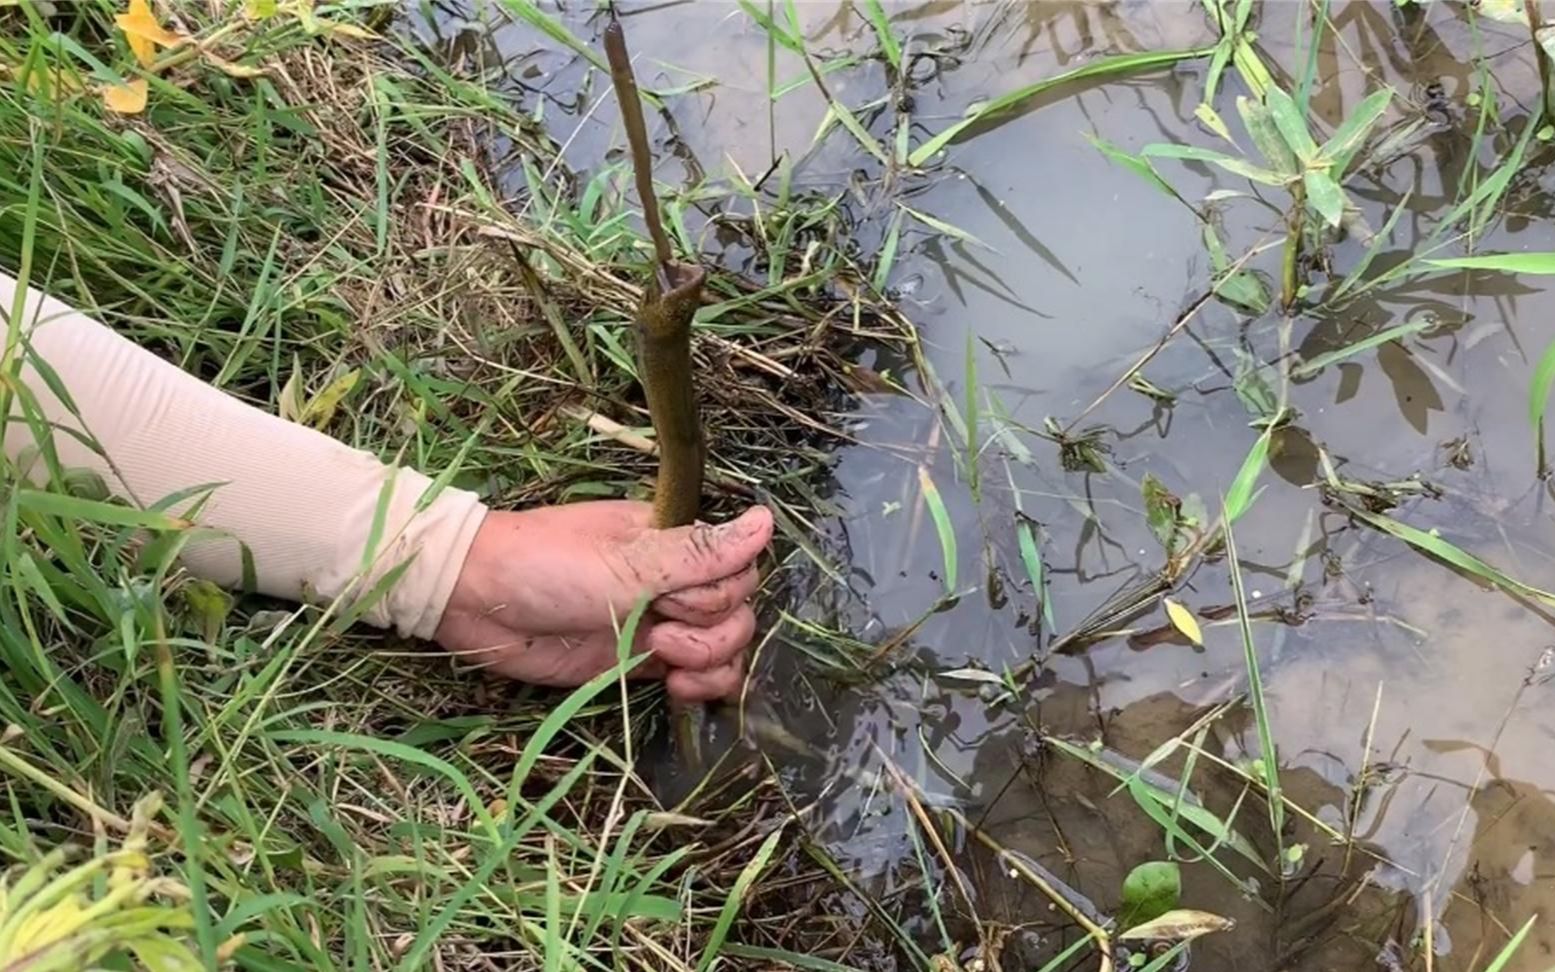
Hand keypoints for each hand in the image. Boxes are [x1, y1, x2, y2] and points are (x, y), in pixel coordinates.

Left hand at [433, 501, 772, 701]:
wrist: (478, 606)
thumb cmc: (547, 566)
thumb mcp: (628, 561)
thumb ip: (700, 553)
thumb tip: (767, 520)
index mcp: (674, 542)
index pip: (740, 569)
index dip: (722, 592)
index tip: (676, 598)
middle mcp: (673, 580)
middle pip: (739, 611)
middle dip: (713, 631)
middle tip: (660, 632)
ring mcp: (660, 622)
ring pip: (726, 647)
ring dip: (711, 662)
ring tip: (663, 661)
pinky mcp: (640, 661)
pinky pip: (697, 676)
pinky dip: (701, 687)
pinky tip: (676, 687)